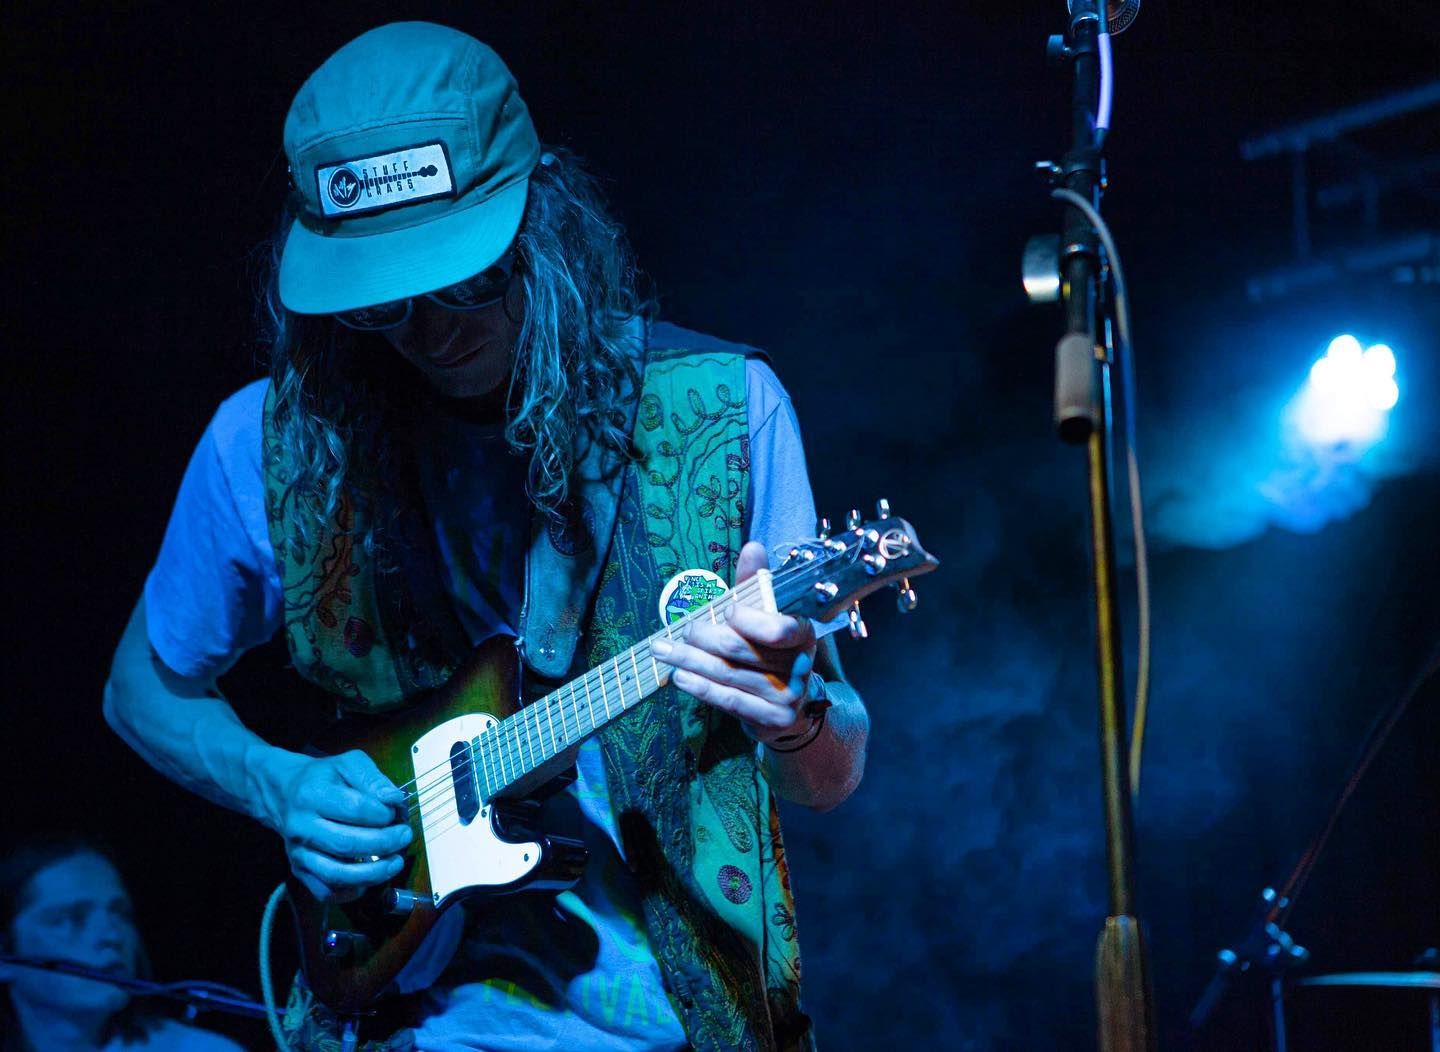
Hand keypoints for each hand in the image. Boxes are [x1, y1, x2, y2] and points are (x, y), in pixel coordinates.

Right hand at [264, 750, 411, 902]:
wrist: (285, 793)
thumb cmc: (323, 778)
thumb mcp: (348, 764)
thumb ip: (372, 779)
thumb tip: (394, 799)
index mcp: (312, 795)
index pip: (355, 809)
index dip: (382, 813)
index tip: (396, 811)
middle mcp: (301, 827)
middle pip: (347, 844)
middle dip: (384, 843)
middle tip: (404, 836)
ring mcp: (298, 852)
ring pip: (336, 873)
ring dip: (372, 873)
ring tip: (395, 862)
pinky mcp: (299, 870)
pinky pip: (325, 891)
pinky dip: (350, 892)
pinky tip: (370, 880)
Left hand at [652, 541, 818, 742]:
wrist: (794, 703)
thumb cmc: (772, 649)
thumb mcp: (768, 614)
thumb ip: (758, 583)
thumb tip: (752, 547)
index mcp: (803, 634)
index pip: (778, 628)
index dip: (748, 619)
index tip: (726, 610)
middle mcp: (800, 667)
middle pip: (740, 650)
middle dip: (704, 638)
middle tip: (681, 630)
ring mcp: (787, 696)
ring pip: (728, 675)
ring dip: (690, 661)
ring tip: (663, 650)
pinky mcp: (771, 719)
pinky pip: (728, 701)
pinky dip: (700, 687)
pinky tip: (679, 676)